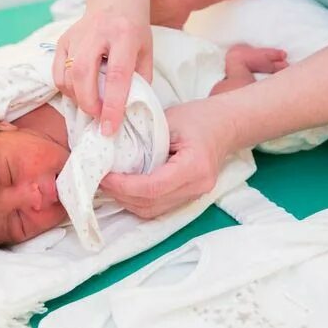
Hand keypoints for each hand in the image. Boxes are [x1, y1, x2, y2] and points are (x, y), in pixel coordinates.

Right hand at [53, 12, 153, 135]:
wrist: (115, 0)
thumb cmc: (134, 31)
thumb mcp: (146, 53)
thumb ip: (139, 80)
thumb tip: (128, 110)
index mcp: (124, 36)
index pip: (116, 76)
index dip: (113, 105)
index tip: (109, 128)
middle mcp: (97, 34)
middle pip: (83, 75)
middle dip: (89, 104)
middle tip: (98, 117)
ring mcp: (76, 36)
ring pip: (67, 76)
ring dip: (78, 98)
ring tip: (92, 102)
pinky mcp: (63, 40)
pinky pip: (58, 73)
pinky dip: (66, 88)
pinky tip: (80, 90)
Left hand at [100, 98, 236, 218]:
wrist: (226, 124)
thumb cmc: (199, 117)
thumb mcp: (168, 120)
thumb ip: (143, 137)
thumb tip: (110, 150)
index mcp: (194, 167)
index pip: (152, 188)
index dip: (124, 186)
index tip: (104, 176)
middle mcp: (197, 187)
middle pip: (151, 204)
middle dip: (121, 195)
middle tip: (100, 180)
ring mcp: (195, 196)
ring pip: (153, 211)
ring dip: (127, 201)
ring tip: (109, 184)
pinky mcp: (189, 197)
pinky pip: (159, 207)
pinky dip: (138, 200)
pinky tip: (125, 187)